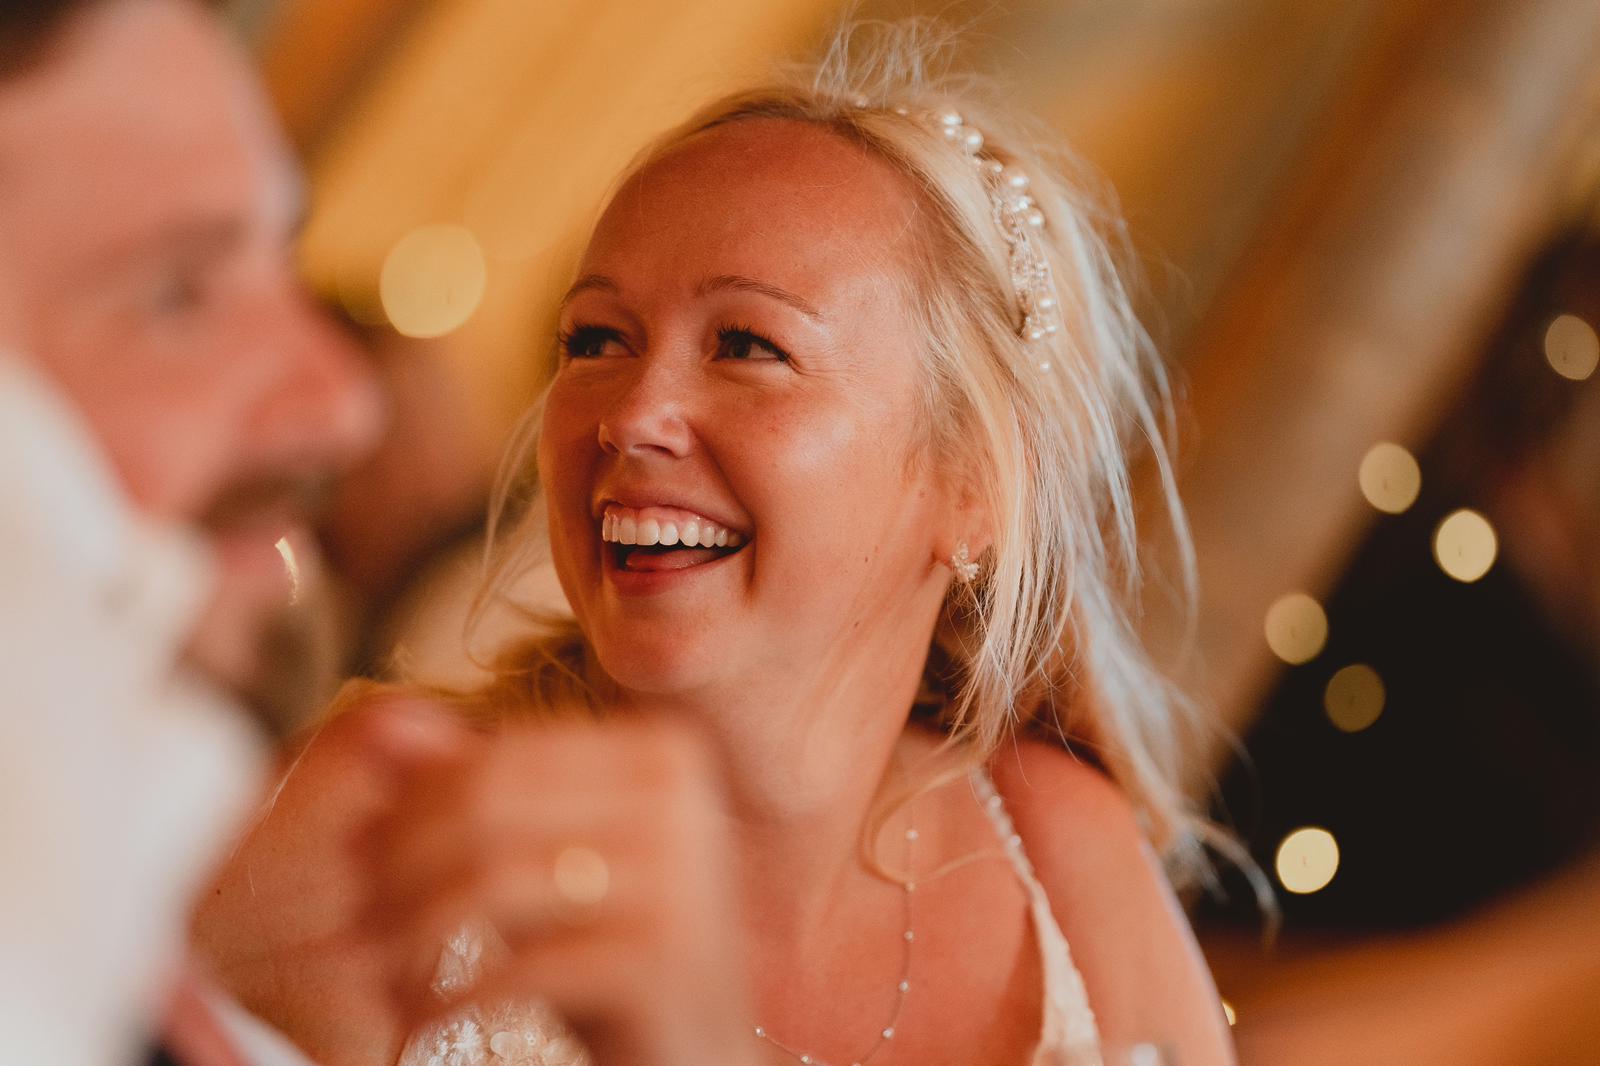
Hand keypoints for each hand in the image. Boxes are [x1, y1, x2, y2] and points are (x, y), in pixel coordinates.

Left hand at [360, 711, 753, 1065]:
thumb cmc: (608, 947)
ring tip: (380, 970)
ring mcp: (680, 878)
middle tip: (360, 918)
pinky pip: (521, 966)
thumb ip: (468, 785)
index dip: (412, 805)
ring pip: (493, 881)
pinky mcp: (662, 961)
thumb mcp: (540, 857)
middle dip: (400, 864)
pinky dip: (450, 996)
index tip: (359, 855)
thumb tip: (380, 721)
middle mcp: (680, 799)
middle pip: (490, 807)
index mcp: (659, 751)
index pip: (500, 756)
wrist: (696, 1051)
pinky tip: (419, 1019)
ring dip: (412, 931)